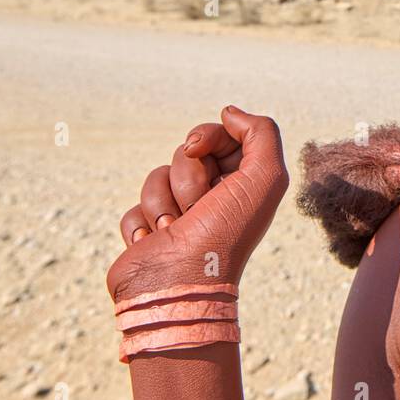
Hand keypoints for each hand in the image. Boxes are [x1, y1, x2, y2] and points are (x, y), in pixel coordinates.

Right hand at [106, 106, 289, 304]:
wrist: (179, 287)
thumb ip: (262, 133)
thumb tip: (229, 112)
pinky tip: (154, 243)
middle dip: (186, 174)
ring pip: (156, 177)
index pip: (219, 136)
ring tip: (176, 230)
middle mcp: (215, 199)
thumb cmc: (225, 233)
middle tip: (197, 203)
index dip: (206, 136)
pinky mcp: (149, 233)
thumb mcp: (264, 177)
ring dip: (163, 201)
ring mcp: (180, 216)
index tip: (199, 149)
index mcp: (244, 185)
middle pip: (185, 153)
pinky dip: (142, 223)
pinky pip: (135, 206)